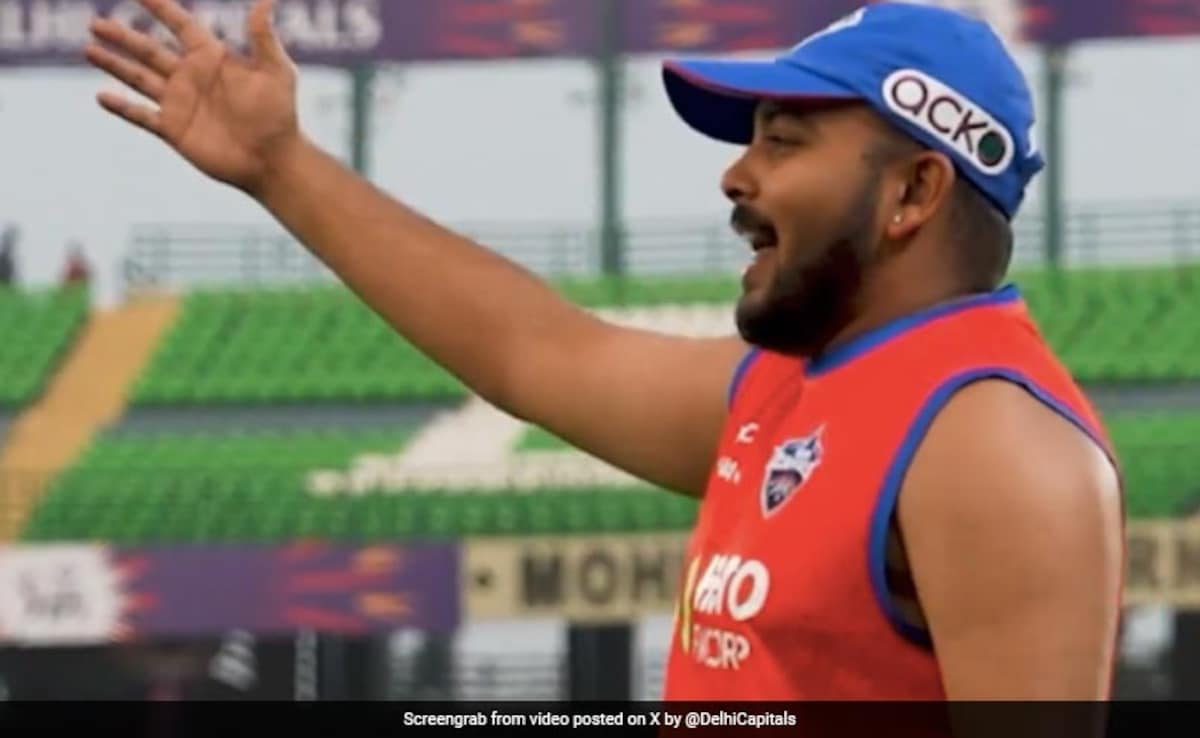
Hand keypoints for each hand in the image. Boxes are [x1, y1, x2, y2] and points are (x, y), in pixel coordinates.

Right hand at [86, 0, 301, 194]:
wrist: (273, 159)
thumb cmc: (280, 115)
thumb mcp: (276, 71)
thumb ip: (264, 37)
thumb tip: (267, 1)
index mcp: (212, 58)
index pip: (181, 25)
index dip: (161, 8)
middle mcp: (192, 77)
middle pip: (149, 50)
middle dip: (123, 36)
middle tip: (96, 22)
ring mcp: (180, 103)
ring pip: (139, 78)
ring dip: (114, 64)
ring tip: (88, 48)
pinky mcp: (174, 129)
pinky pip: (141, 116)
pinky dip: (122, 107)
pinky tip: (100, 96)